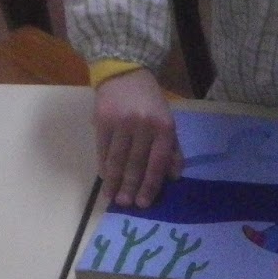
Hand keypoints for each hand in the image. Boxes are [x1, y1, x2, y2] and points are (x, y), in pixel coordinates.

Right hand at [93, 67, 181, 207]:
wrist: (125, 73)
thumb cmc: (150, 102)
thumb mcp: (167, 121)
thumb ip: (172, 149)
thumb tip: (174, 177)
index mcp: (163, 126)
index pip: (157, 162)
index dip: (150, 184)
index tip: (144, 203)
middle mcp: (143, 125)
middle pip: (136, 163)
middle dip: (131, 187)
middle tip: (126, 205)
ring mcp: (121, 122)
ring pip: (117, 158)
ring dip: (114, 181)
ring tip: (112, 197)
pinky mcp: (103, 119)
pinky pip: (103, 148)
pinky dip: (103, 165)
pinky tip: (105, 178)